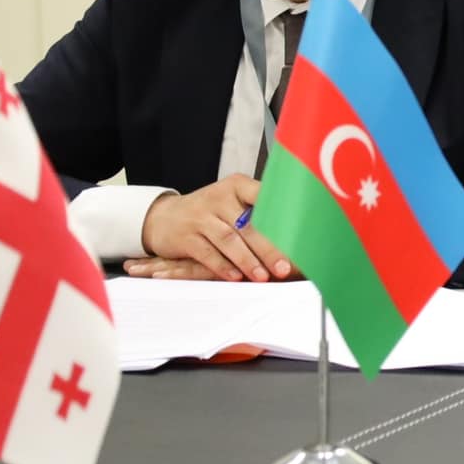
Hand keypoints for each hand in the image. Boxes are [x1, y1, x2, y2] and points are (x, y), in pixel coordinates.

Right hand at [137, 176, 291, 281]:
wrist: (164, 218)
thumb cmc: (211, 212)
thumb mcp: (232, 201)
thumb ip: (259, 211)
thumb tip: (298, 231)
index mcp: (237, 186)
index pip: (263, 196)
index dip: (281, 216)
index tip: (299, 234)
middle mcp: (218, 198)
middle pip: (248, 224)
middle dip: (268, 248)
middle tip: (285, 267)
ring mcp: (200, 217)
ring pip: (228, 239)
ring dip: (247, 260)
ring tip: (262, 276)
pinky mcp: (186, 237)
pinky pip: (207, 253)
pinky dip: (223, 266)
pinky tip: (236, 277)